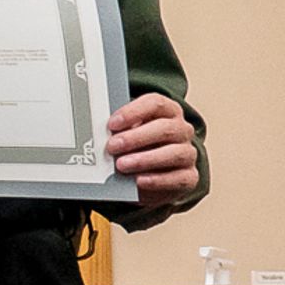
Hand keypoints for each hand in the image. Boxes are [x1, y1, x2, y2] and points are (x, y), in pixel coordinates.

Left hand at [107, 92, 200, 208]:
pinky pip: (178, 178)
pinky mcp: (189, 177)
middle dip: (136, 137)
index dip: (133, 112)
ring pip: (174, 153)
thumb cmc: (134, 149)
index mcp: (167, 112)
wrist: (148, 177)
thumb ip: (116, 131)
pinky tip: (139, 181)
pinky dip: (157, 180)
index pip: (155, 104)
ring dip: (145, 159)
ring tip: (122, 165)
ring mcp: (187, 153)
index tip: (112, 124)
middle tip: (112, 146)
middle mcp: (181, 130)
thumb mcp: (124, 135)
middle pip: (165, 128)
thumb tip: (94, 132)